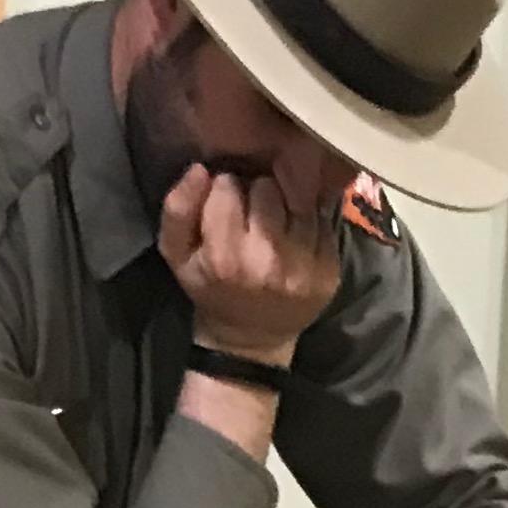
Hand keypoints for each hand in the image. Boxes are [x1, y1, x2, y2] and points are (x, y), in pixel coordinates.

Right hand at [157, 158, 342, 364]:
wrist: (251, 337)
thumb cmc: (210, 289)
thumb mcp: (177, 255)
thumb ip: (178, 209)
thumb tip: (200, 169)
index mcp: (226, 257)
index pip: (227, 186)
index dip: (224, 190)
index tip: (224, 206)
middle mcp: (268, 260)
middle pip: (267, 186)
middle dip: (257, 194)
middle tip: (251, 215)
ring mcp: (305, 265)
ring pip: (297, 196)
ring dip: (285, 203)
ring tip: (274, 224)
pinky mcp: (330, 268)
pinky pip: (322, 218)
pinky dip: (308, 220)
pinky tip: (295, 237)